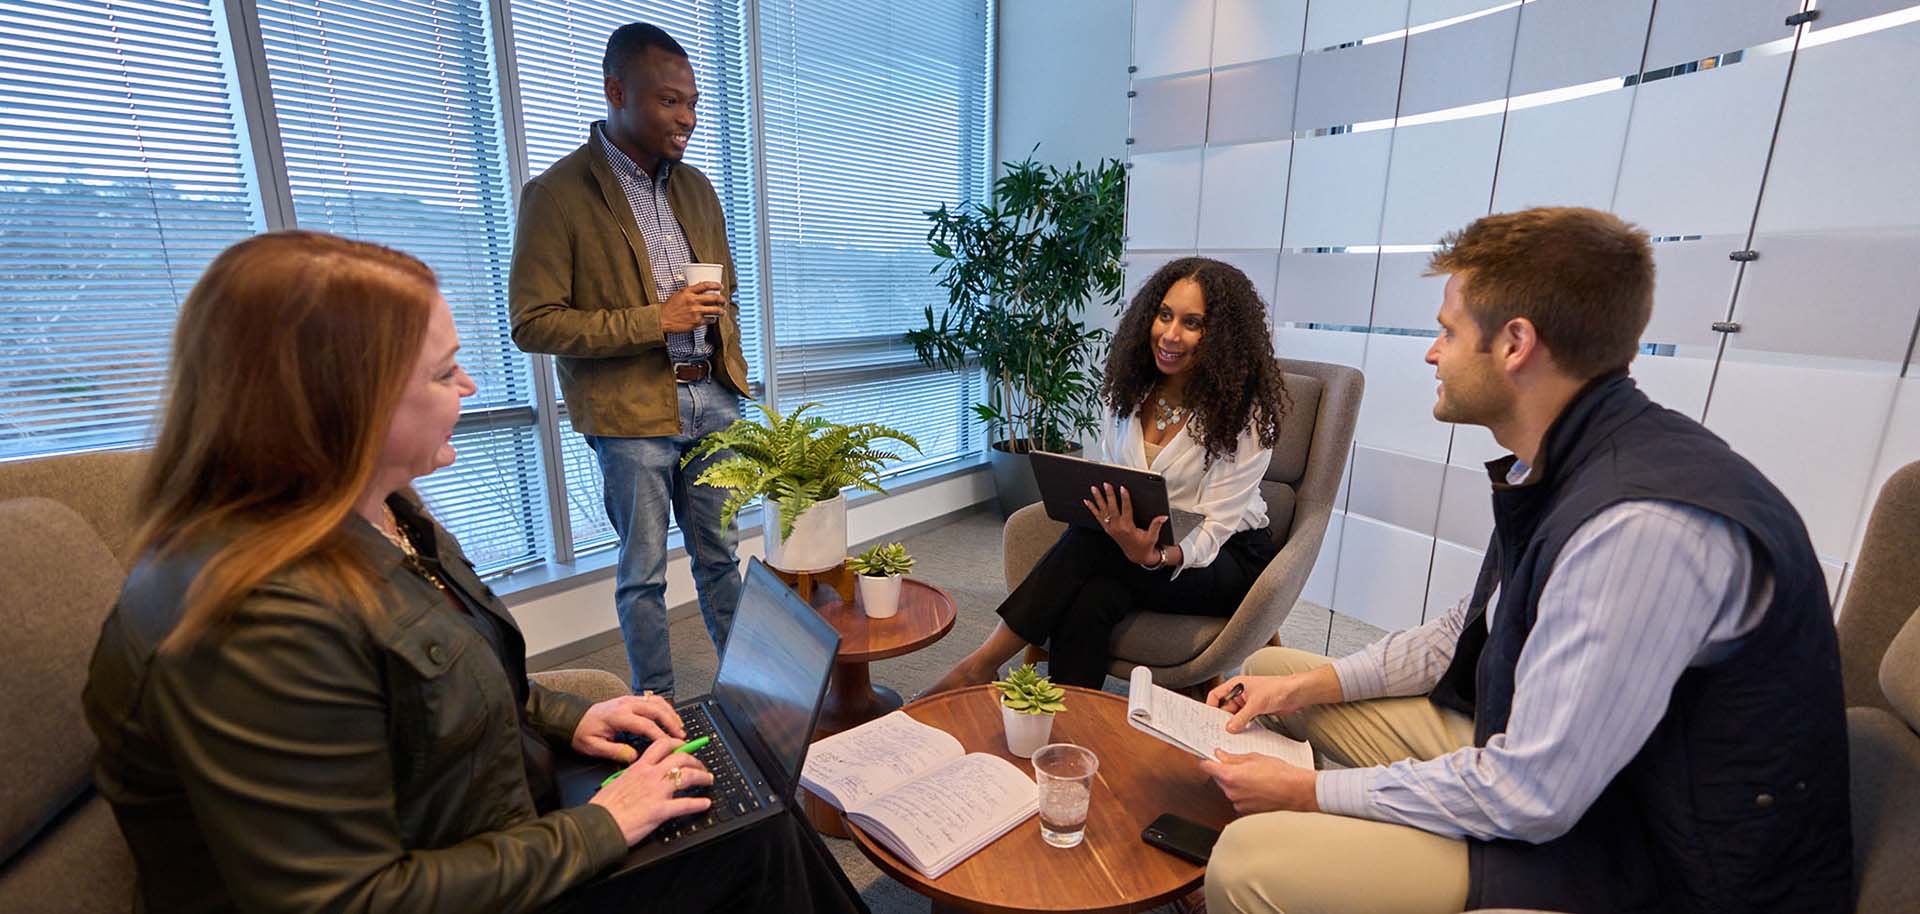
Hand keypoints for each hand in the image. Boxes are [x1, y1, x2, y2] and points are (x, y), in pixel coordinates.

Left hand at [572, 691, 685, 761]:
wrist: (574, 719)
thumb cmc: (583, 732)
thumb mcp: (594, 746)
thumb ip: (614, 752)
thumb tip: (634, 756)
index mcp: (617, 715)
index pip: (645, 724)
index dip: (660, 735)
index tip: (670, 745)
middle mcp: (626, 704)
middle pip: (656, 709)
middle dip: (671, 723)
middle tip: (681, 737)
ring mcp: (629, 699)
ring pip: (657, 702)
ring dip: (671, 714)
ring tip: (680, 728)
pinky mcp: (631, 700)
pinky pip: (653, 700)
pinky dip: (665, 708)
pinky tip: (671, 718)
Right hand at [589, 737, 713, 844]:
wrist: (598, 824)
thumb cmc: (603, 807)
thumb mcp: (616, 783)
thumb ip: (632, 776)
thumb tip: (638, 776)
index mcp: (639, 768)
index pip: (662, 746)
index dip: (678, 743)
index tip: (685, 746)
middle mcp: (651, 776)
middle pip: (681, 758)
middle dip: (695, 760)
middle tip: (701, 766)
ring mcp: (658, 792)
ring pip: (687, 776)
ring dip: (702, 777)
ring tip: (708, 780)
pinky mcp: (661, 810)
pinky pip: (686, 804)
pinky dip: (698, 804)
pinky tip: (705, 804)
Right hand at [660, 281, 727, 332]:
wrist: (662, 319)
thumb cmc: (669, 307)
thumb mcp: (678, 294)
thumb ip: (688, 292)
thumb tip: (698, 290)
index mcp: (688, 292)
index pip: (705, 285)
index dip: (715, 285)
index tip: (720, 286)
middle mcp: (693, 301)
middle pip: (713, 298)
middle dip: (722, 299)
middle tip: (724, 300)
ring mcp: (696, 312)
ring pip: (715, 310)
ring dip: (721, 311)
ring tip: (722, 311)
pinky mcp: (696, 322)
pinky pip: (709, 320)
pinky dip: (712, 320)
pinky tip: (712, 319)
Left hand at [1082, 483, 1166, 564]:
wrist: (1136, 555)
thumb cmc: (1144, 545)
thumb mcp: (1152, 536)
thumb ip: (1156, 525)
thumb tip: (1163, 517)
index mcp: (1128, 527)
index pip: (1126, 509)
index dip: (1125, 498)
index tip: (1123, 488)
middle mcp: (1117, 527)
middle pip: (1112, 508)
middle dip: (1109, 495)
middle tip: (1106, 484)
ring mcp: (1111, 528)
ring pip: (1103, 511)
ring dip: (1098, 499)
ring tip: (1094, 489)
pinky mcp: (1107, 529)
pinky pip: (1098, 517)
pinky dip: (1092, 509)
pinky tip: (1087, 501)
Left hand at [1199, 749, 1317, 814]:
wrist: (1296, 791)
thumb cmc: (1280, 774)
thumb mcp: (1255, 758)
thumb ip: (1233, 758)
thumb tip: (1220, 755)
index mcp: (1230, 776)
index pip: (1207, 767)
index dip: (1207, 761)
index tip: (1208, 758)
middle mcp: (1231, 792)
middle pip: (1218, 779)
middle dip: (1225, 771)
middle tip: (1239, 765)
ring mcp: (1238, 803)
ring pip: (1229, 790)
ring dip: (1235, 783)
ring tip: (1254, 777)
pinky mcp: (1246, 812)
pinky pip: (1239, 799)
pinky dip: (1244, 793)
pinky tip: (1257, 787)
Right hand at [1206, 670, 1334, 732]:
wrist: (1296, 693)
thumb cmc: (1277, 689)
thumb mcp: (1256, 704)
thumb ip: (1241, 717)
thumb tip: (1230, 728)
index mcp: (1236, 685)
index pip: (1216, 695)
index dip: (1210, 707)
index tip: (1207, 720)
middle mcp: (1240, 694)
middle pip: (1224, 708)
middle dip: (1222, 719)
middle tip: (1218, 731)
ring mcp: (1247, 703)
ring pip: (1234, 716)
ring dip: (1233, 725)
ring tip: (1229, 735)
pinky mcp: (1255, 711)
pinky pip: (1244, 720)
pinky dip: (1242, 727)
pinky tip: (1241, 734)